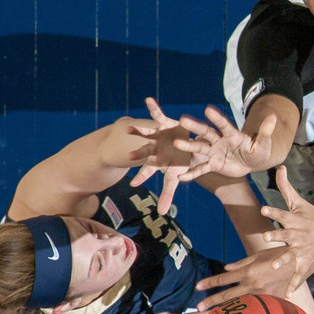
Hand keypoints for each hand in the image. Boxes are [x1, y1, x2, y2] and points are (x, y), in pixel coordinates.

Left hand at [123, 97, 199, 214]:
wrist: (185, 145)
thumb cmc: (179, 162)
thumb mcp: (175, 178)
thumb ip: (168, 194)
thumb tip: (162, 214)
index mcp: (157, 161)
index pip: (148, 171)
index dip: (142, 176)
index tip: (133, 184)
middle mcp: (154, 148)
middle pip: (146, 152)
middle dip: (138, 154)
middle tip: (127, 156)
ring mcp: (158, 136)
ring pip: (147, 134)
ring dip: (139, 131)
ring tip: (127, 128)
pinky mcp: (165, 123)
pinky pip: (158, 114)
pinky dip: (153, 107)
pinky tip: (148, 99)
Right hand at [174, 105, 276, 181]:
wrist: (252, 162)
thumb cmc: (258, 151)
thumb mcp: (264, 143)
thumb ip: (266, 131)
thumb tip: (274, 116)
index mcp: (232, 134)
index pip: (223, 125)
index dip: (217, 118)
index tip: (207, 109)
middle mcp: (220, 141)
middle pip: (206, 133)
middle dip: (196, 127)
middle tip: (183, 120)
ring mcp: (215, 152)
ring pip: (200, 149)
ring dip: (189, 146)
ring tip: (176, 143)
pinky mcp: (213, 165)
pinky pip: (201, 169)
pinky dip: (192, 173)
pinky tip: (179, 176)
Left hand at [194, 249, 294, 311]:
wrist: (301, 264)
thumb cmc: (279, 256)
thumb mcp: (259, 255)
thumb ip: (242, 263)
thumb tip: (226, 268)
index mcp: (248, 271)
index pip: (223, 278)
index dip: (209, 282)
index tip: (197, 287)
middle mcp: (252, 284)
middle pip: (227, 294)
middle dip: (211, 301)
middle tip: (197, 307)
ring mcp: (262, 294)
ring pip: (239, 303)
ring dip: (224, 308)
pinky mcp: (270, 300)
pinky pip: (254, 306)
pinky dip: (244, 310)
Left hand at [255, 166, 313, 296]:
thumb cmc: (310, 215)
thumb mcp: (297, 201)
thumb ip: (285, 186)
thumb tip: (279, 166)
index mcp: (294, 220)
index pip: (282, 214)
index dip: (273, 212)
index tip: (263, 209)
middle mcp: (297, 235)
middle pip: (285, 236)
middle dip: (276, 237)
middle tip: (266, 237)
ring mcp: (302, 249)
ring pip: (291, 256)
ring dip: (283, 261)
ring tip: (274, 266)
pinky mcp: (305, 261)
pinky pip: (299, 274)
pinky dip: (294, 284)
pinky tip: (287, 294)